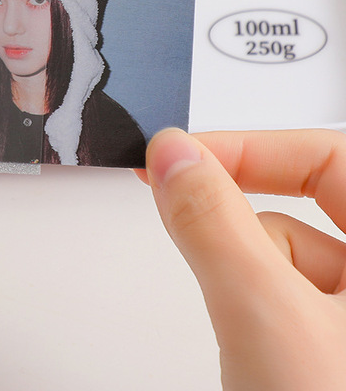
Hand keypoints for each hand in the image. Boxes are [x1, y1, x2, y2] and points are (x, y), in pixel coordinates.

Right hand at [139, 128, 345, 389]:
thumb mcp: (267, 316)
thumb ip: (215, 224)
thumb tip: (174, 153)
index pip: (327, 156)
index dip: (249, 148)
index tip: (179, 158)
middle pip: (305, 209)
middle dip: (240, 222)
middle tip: (180, 211)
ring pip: (292, 262)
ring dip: (244, 278)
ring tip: (242, 335)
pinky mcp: (337, 356)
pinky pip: (290, 306)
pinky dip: (254, 314)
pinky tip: (250, 354)